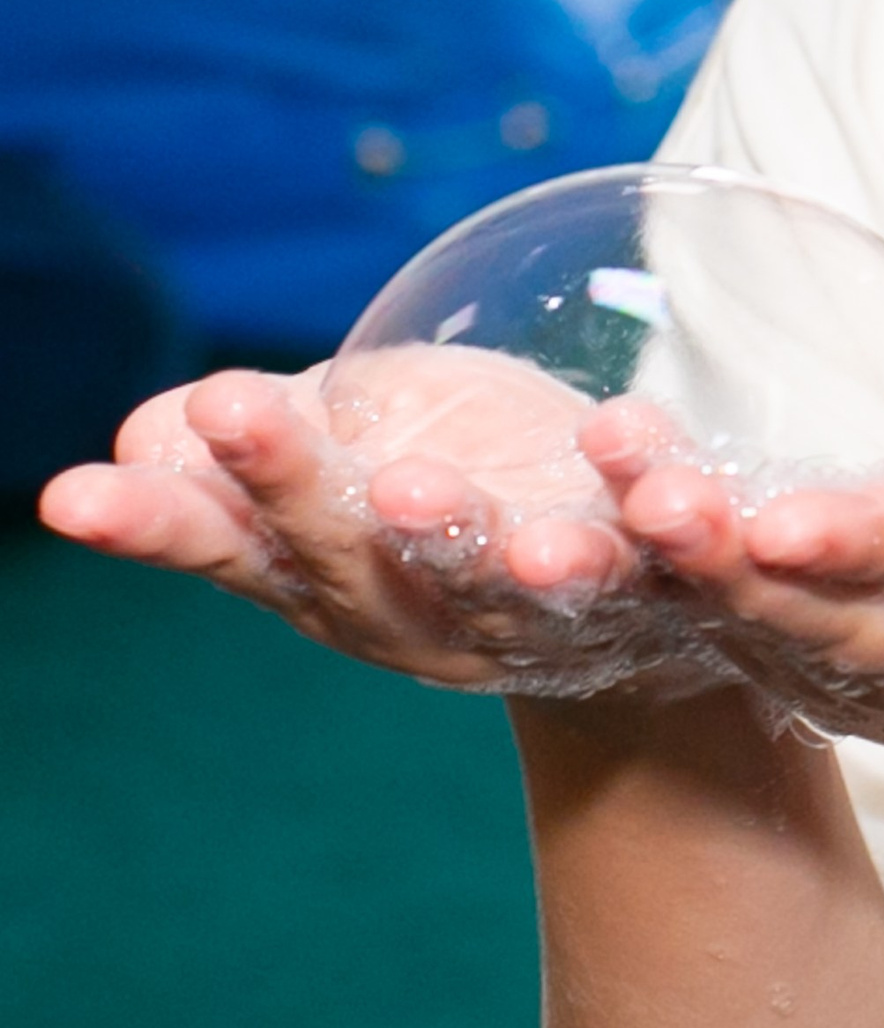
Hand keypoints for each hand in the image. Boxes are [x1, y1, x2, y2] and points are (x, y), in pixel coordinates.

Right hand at [38, 354, 729, 699]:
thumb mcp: (341, 451)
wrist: (629, 584)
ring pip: (504, 581)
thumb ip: (253, 451)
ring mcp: (543, 614)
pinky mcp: (664, 588)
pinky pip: (655, 547)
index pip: (232, 545)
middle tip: (231, 413)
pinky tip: (620, 433)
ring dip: (463, 536)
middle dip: (291, 483)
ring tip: (419, 489)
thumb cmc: (449, 484)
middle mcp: (425, 612)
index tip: (76, 494)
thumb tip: (145, 440)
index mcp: (330, 574)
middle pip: (351, 552)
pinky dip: (643, 497)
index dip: (159, 522)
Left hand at [600, 326, 883, 789]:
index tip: (787, 519)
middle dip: (730, 557)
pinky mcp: (797, 661)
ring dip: (668, 557)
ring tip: (604, 470)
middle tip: (651, 498)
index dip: (863, 538)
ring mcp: (851, 661)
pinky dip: (647, 568)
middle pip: (815, 601)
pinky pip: (711, 615)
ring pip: (744, 613)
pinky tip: (590, 479)